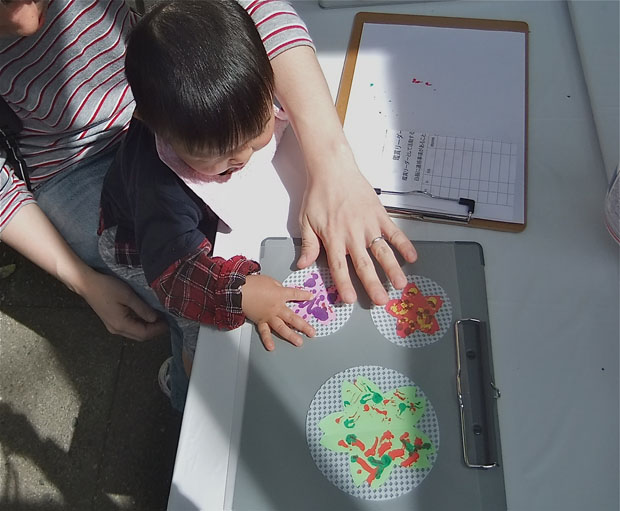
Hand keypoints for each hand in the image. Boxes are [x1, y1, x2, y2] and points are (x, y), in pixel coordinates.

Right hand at [80, 270, 168, 340]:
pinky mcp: (112, 321)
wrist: (86, 283)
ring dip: (148, 327)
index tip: (169, 322)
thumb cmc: (107, 287)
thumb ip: (142, 309)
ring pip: (135, 332)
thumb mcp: (128, 296)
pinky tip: (147, 316)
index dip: (158, 330)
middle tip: (167, 320)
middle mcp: (117, 329)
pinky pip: (130, 327)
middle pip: (140, 336)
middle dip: (155, 330)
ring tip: (160, 318)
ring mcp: (113, 326)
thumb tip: (155, 319)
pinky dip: (140, 323)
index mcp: (121, 325)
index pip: (144, 334)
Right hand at [241, 274, 315, 350]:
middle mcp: (277, 308)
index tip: (311, 297)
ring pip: (282, 328)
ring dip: (291, 336)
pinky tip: (271, 347)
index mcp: (280, 295)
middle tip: (312, 333)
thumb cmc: (253, 284)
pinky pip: (264, 332)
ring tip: (299, 342)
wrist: (239, 291)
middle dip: (304, 326)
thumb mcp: (270, 281)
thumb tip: (282, 292)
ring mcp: (269, 316)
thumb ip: (278, 287)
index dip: (304, 296)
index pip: (295, 295)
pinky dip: (267, 340)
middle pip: (293, 318)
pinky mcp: (260, 321)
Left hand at [297, 149, 416, 305]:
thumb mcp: (306, 220)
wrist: (332, 169)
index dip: (345, 284)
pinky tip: (412, 257)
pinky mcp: (380, 214)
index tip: (350, 299)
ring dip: (392, 269)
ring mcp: (368, 224)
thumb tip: (303, 265)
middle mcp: (352, 234)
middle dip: (373, 284)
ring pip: (382, 252)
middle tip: (381, 300)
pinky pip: (394, 232)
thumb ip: (309, 244)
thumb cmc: (318, 194)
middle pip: (364, 265)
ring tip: (401, 284)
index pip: (339, 266)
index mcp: (333, 238)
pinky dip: (404, 244)